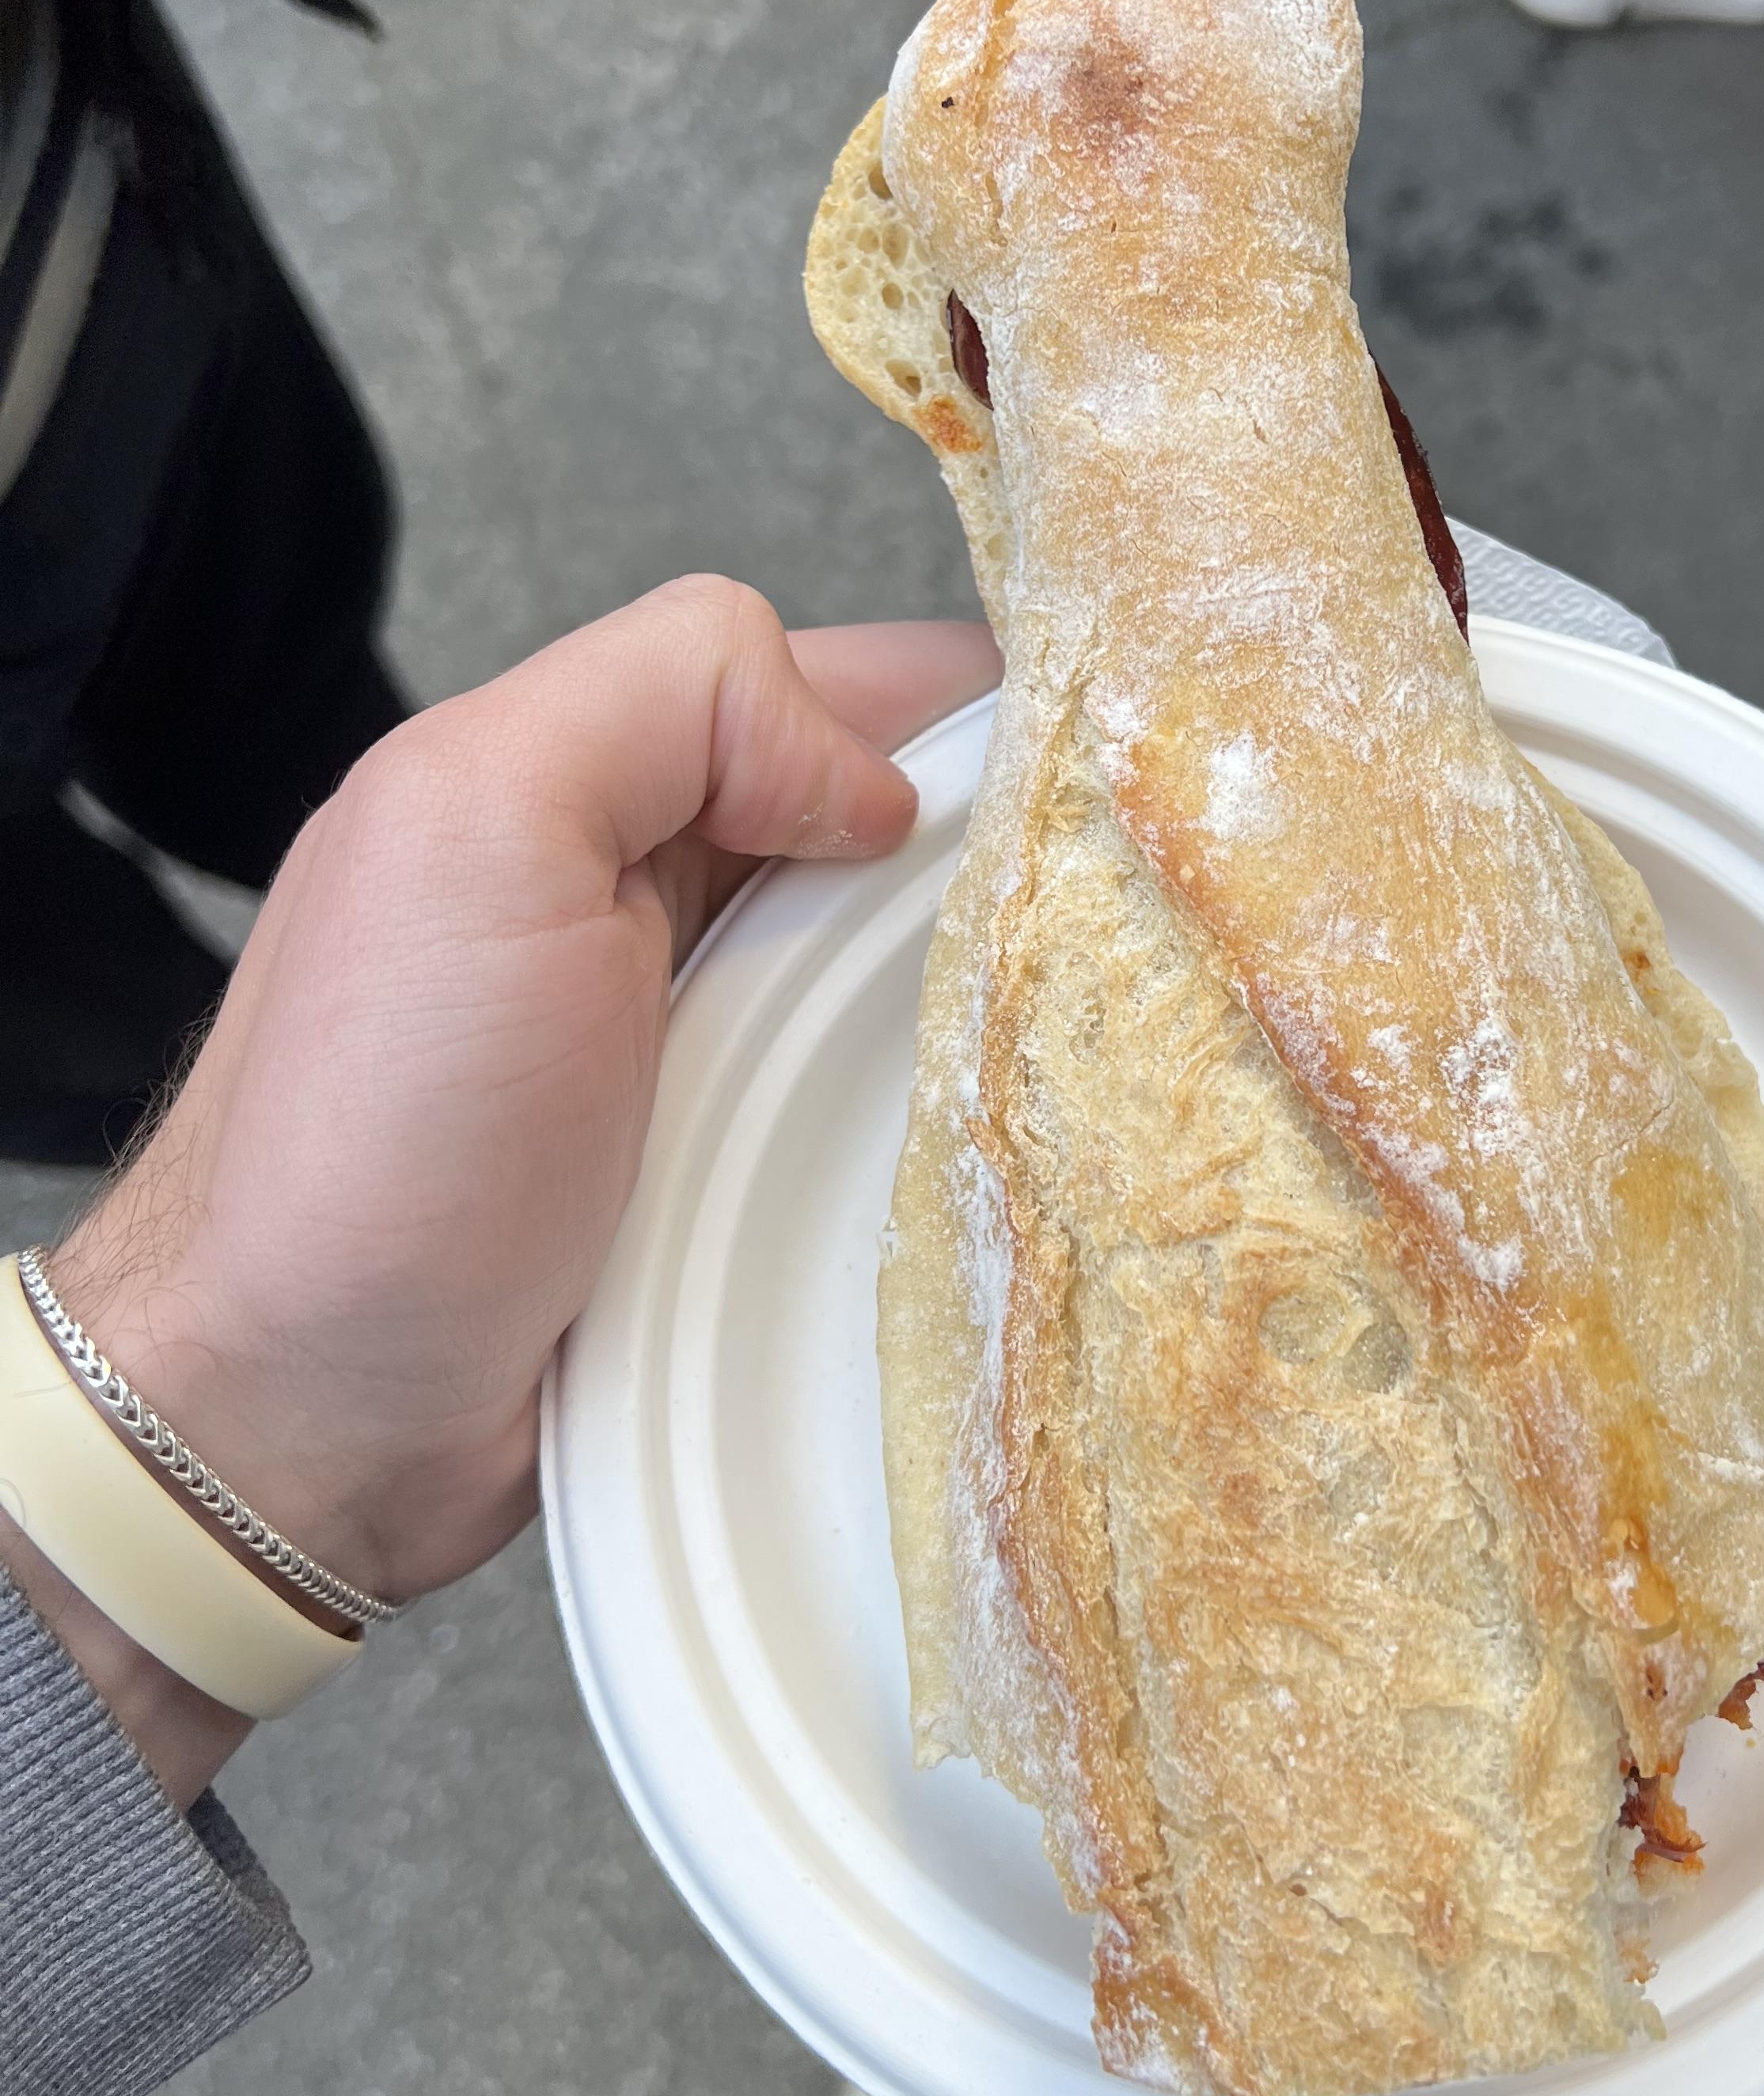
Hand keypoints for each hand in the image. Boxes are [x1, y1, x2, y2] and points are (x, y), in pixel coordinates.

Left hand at [15, 579, 997, 1800]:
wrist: (305, 1423)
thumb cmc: (369, 1145)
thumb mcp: (477, 827)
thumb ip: (670, 698)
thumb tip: (868, 775)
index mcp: (579, 773)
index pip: (820, 671)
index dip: (958, 694)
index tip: (1089, 756)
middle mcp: (647, 890)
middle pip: (888, 813)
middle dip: (1008, 835)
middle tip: (1125, 899)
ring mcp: (702, 1036)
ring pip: (907, 956)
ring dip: (998, 975)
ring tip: (1113, 1012)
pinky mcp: (741, 1169)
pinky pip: (885, 1094)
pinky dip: (956, 1094)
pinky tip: (1027, 1117)